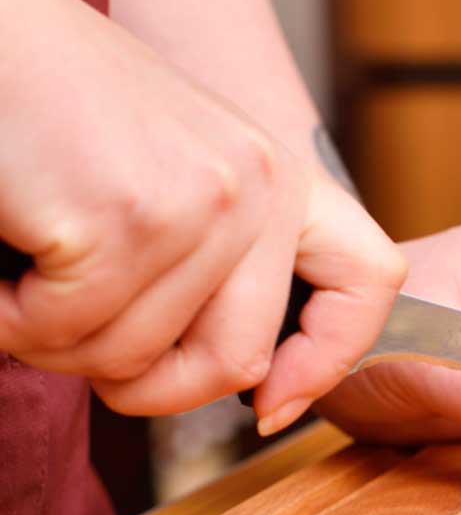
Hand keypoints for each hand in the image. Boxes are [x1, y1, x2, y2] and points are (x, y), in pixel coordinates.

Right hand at [0, 0, 406, 431]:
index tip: (272, 403)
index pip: (370, 280)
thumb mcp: (181, 177)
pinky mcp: (128, 216)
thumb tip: (248, 378)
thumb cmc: (64, 111)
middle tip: (82, 345)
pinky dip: (12, 323)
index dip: (330, 361)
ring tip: (30, 282)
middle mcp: (261, 186)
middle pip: (234, 362)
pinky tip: (4, 272)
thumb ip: (223, 263)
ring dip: (61, 345)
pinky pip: (66, 332)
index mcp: (283, 178)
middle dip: (147, 387)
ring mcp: (202, 201)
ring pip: (134, 359)